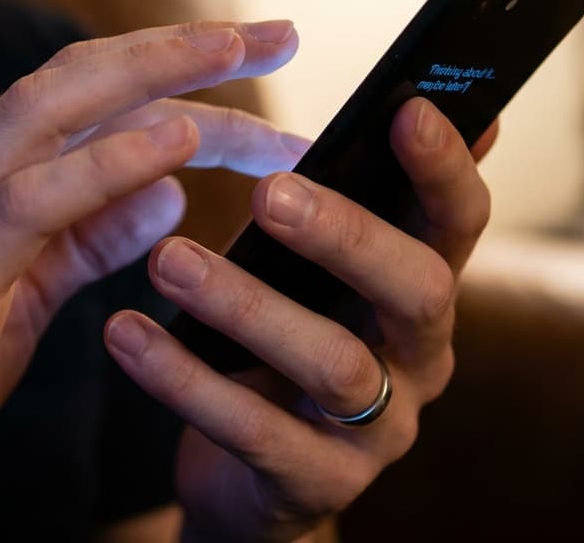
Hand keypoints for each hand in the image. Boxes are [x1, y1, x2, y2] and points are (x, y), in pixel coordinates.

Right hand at [0, 21, 303, 539]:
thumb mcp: (24, 297)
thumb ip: (89, 237)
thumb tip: (167, 191)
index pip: (86, 96)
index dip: (173, 68)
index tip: (254, 60)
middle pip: (80, 75)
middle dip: (182, 44)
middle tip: (278, 30)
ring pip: (53, 109)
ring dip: (157, 77)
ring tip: (242, 54)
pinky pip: (30, 199)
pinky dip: (104, 162)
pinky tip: (171, 141)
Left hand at [105, 98, 496, 541]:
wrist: (252, 482)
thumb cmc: (281, 347)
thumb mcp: (320, 276)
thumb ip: (353, 202)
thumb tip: (411, 98)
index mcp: (419, 292)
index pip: (457, 222)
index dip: (442, 167)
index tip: (404, 108)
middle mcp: (419, 360)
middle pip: (417, 290)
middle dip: (348, 235)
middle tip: (271, 192)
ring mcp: (376, 431)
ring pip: (334, 364)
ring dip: (249, 306)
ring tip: (168, 261)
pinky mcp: (315, 484)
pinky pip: (254, 432)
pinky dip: (185, 381)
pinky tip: (125, 333)